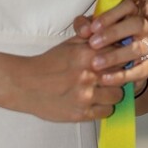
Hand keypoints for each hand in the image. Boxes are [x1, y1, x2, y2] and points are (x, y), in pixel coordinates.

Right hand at [3, 35, 125, 122]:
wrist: (25, 84)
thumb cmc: (49, 62)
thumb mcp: (70, 44)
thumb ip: (92, 38)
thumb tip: (113, 34)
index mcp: (88, 54)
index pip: (120, 54)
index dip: (121, 57)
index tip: (119, 61)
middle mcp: (89, 74)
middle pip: (122, 75)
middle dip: (119, 75)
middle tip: (113, 77)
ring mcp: (85, 96)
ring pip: (117, 95)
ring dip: (112, 93)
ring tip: (103, 90)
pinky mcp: (81, 113)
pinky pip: (106, 112)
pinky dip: (104, 108)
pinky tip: (95, 102)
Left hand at [75, 0, 147, 90]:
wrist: (108, 67)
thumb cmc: (99, 41)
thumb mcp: (90, 30)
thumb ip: (84, 26)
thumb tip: (84, 30)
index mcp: (131, 14)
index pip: (128, 6)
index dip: (111, 15)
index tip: (93, 27)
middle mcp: (143, 28)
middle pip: (137, 24)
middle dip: (114, 33)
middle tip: (93, 44)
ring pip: (138, 48)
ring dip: (115, 56)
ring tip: (95, 63)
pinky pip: (140, 71)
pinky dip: (122, 76)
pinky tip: (105, 79)